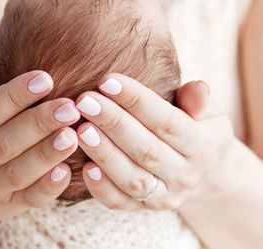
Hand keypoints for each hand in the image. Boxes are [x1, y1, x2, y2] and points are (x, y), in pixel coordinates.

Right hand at [0, 64, 80, 226]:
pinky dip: (48, 188)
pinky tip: (67, 171)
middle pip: (4, 144)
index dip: (12, 97)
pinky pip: (29, 199)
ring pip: (18, 173)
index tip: (44, 79)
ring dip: (47, 154)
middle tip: (69, 107)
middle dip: (38, 124)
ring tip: (73, 135)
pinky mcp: (7, 204)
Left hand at [74, 74, 233, 209]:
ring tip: (81, 129)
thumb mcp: (208, 113)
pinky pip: (120, 202)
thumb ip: (198, 102)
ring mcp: (164, 196)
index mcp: (203, 146)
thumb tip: (197, 87)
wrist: (203, 174)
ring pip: (132, 178)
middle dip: (113, 123)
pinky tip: (84, 167)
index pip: (166, 121)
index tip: (107, 81)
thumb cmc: (195, 130)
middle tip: (85, 101)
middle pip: (146, 149)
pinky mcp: (143, 208)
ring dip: (104, 154)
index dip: (136, 100)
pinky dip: (101, 187)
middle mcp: (185, 175)